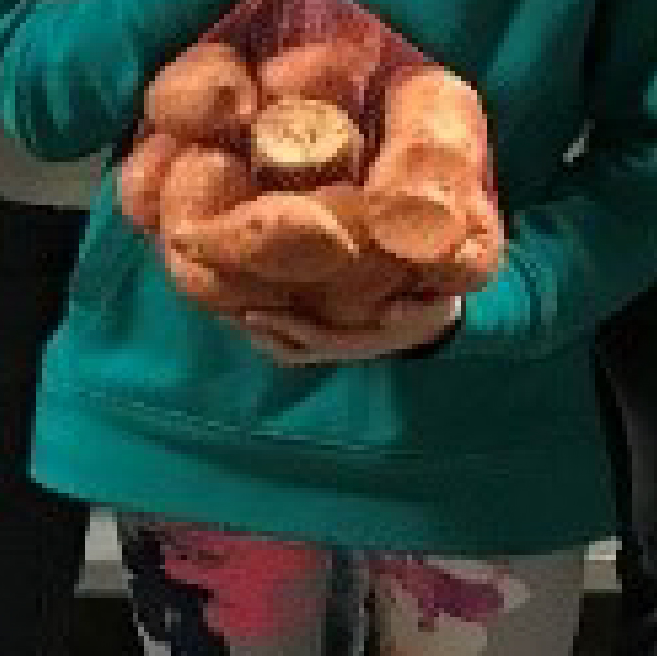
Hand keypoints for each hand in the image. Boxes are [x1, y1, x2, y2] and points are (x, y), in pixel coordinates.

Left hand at [235, 291, 463, 368]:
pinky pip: (291, 343)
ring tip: (226, 313)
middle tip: (222, 310)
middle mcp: (339, 348)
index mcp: (358, 340)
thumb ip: (416, 309)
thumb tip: (393, 313)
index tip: (251, 311)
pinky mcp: (328, 338)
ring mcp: (332, 346)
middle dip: (255, 332)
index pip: (310, 337)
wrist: (434, 321)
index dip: (280, 326)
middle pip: (286, 348)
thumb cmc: (430, 306)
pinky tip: (249, 311)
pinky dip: (268, 331)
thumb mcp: (433, 306)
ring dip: (256, 335)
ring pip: (284, 350)